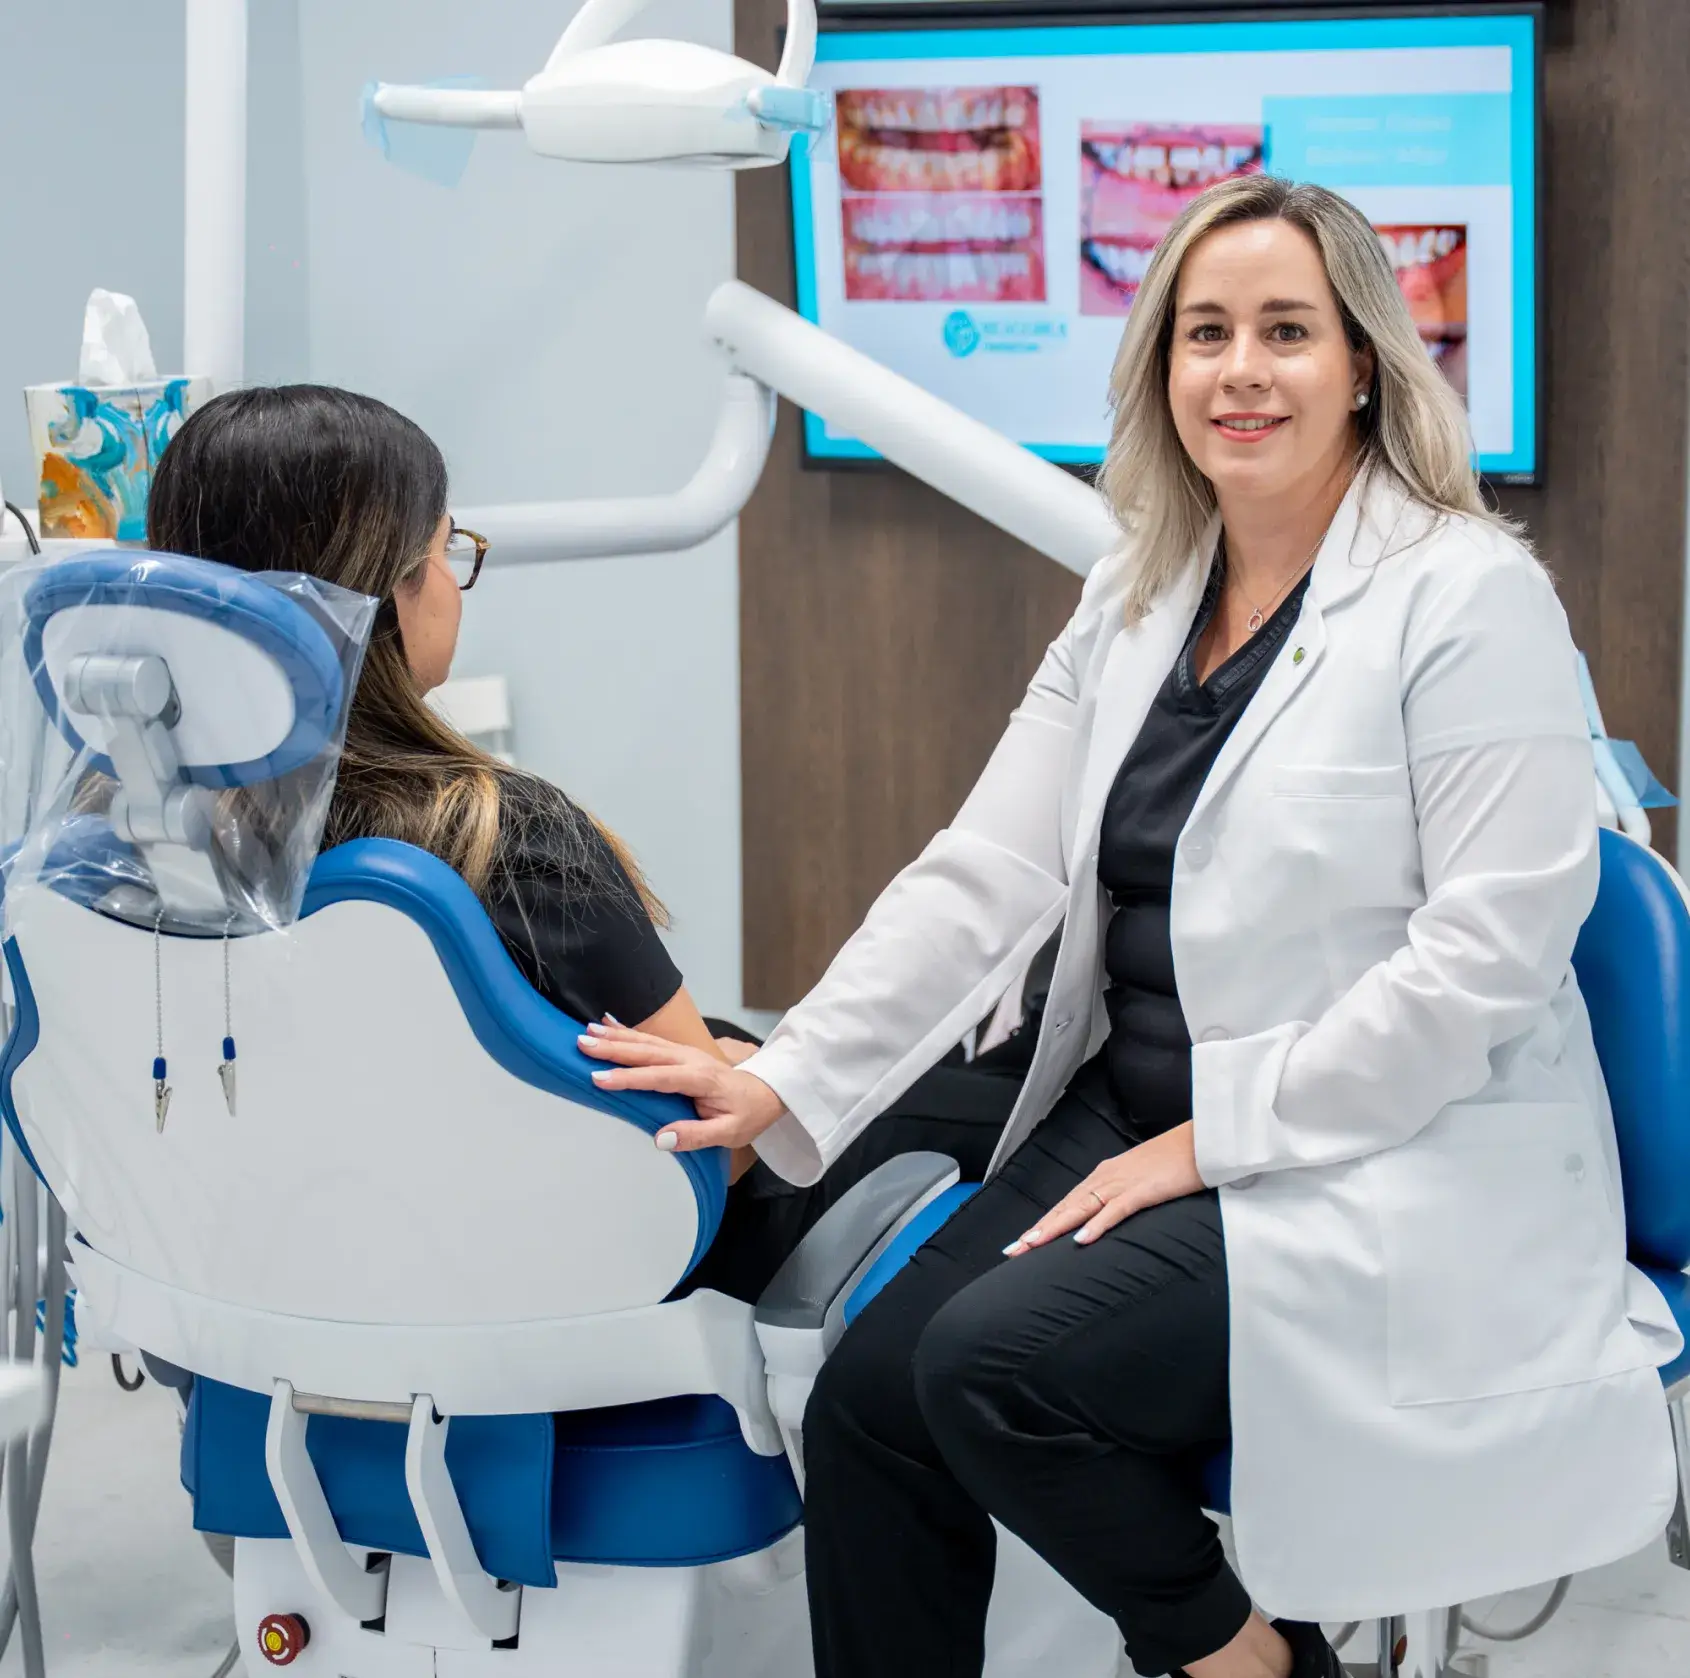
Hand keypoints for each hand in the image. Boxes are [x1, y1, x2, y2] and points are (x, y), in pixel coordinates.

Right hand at [577, 1021, 786, 1152]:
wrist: (764, 1093)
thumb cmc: (746, 1115)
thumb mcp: (729, 1133)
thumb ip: (696, 1135)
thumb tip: (661, 1138)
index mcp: (700, 1079)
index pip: (659, 1077)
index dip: (629, 1078)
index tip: (599, 1078)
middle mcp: (690, 1059)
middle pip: (647, 1052)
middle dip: (613, 1048)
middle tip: (582, 1044)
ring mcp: (685, 1053)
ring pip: (646, 1042)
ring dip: (616, 1036)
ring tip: (587, 1031)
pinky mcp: (680, 1052)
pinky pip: (650, 1040)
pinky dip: (627, 1031)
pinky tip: (608, 1023)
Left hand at [1003, 1122, 1202, 1253]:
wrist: (1203, 1141)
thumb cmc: (1177, 1161)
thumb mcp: (1143, 1179)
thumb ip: (1124, 1195)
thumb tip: (1108, 1213)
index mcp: (1105, 1176)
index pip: (1068, 1203)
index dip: (1044, 1223)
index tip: (1023, 1241)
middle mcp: (1106, 1178)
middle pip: (1066, 1207)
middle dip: (1038, 1229)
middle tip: (1013, 1249)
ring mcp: (1123, 1183)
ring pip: (1080, 1208)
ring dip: (1054, 1228)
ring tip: (1031, 1245)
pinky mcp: (1143, 1191)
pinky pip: (1115, 1210)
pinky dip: (1096, 1225)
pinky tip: (1080, 1239)